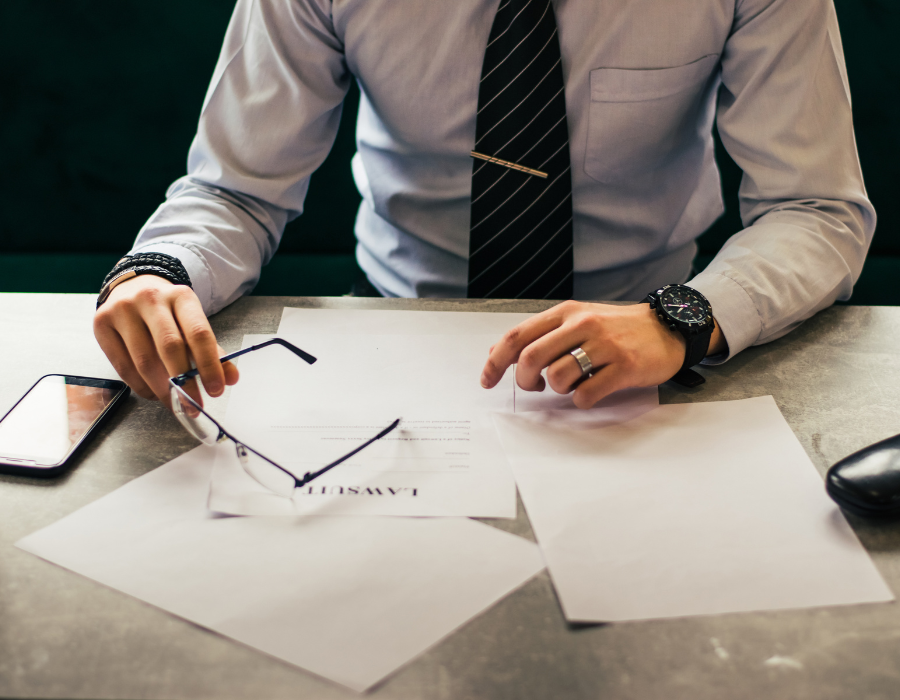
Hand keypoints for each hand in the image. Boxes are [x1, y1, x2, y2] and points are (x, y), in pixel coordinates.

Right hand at [93, 275, 238, 408]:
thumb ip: (212, 350)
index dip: (209, 365)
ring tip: (174, 403)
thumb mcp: (192, 321)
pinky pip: (122, 366)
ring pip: (144, 361)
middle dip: (184, 383)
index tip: (216, 390)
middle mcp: (151, 299)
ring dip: (161, 390)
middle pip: (170, 348)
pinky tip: (152, 392)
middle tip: (193, 405)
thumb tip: (230, 378)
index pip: (199, 334)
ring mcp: (123, 310)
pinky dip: (140, 386)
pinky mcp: (102, 324)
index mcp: (181, 296)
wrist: (133, 286)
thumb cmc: (168, 311)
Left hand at [480, 300, 724, 408]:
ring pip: (558, 377)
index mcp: (566, 313)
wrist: (668, 328)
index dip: (496, 361)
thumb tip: (498, 351)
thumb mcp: (578, 320)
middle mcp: (582, 325)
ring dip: (556, 390)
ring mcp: (604, 346)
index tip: (487, 380)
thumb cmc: (617, 328)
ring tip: (570, 385)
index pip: (517, 336)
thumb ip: (541, 334)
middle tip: (533, 388)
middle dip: (524, 380)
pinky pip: (587, 394)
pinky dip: (580, 400)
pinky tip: (590, 392)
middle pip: (532, 358)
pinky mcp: (624, 367)